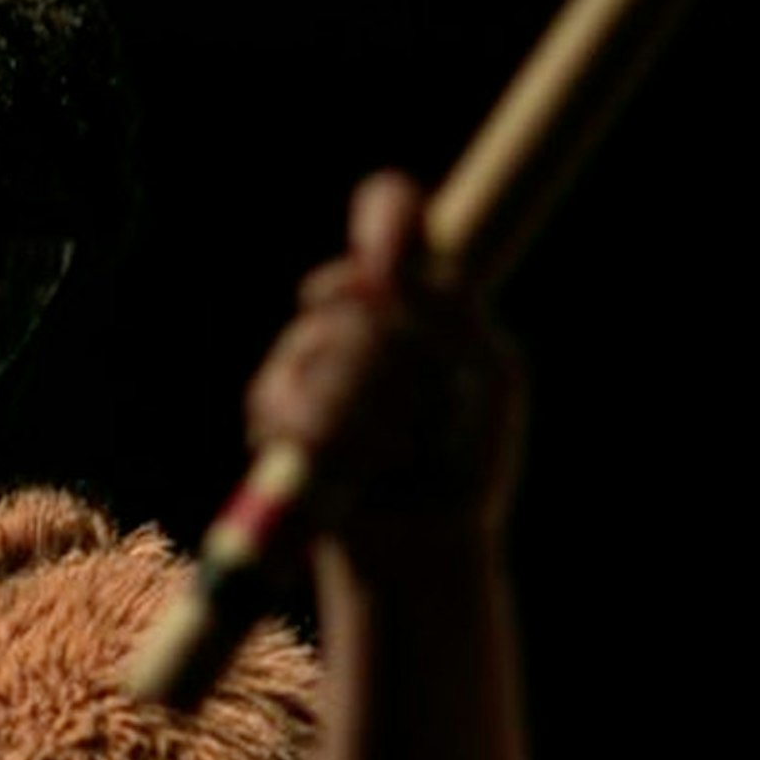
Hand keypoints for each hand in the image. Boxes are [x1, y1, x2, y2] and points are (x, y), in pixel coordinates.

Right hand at [245, 171, 524, 546]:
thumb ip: (449, 312)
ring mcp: (309, 356)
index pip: (390, 215)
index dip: (383, 216)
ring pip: (316, 342)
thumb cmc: (467, 460)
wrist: (424, 544)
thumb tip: (387, 269)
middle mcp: (358, 313)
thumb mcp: (486, 376)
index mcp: (418, 293)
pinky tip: (354, 465)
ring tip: (393, 449)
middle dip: (386, 351)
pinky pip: (280, 396)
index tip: (387, 258)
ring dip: (361, 403)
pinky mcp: (273, 409)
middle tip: (422, 409)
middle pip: (349, 287)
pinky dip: (323, 433)